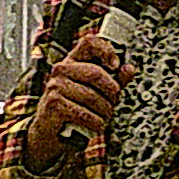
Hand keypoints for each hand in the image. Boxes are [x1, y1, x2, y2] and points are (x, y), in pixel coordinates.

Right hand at [24, 28, 127, 168]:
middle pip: (96, 74)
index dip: (106, 50)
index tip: (115, 65)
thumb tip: (129, 69)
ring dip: (105, 112)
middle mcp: (61, 70)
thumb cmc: (72, 112)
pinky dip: (96, 124)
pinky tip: (95, 126)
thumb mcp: (95, 93)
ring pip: (93, 97)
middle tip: (113, 103)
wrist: (49, 136)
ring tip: (104, 118)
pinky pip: (85, 114)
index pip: (89, 42)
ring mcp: (55, 87)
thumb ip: (112, 80)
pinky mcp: (54, 105)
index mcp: (71, 62)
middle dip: (111, 92)